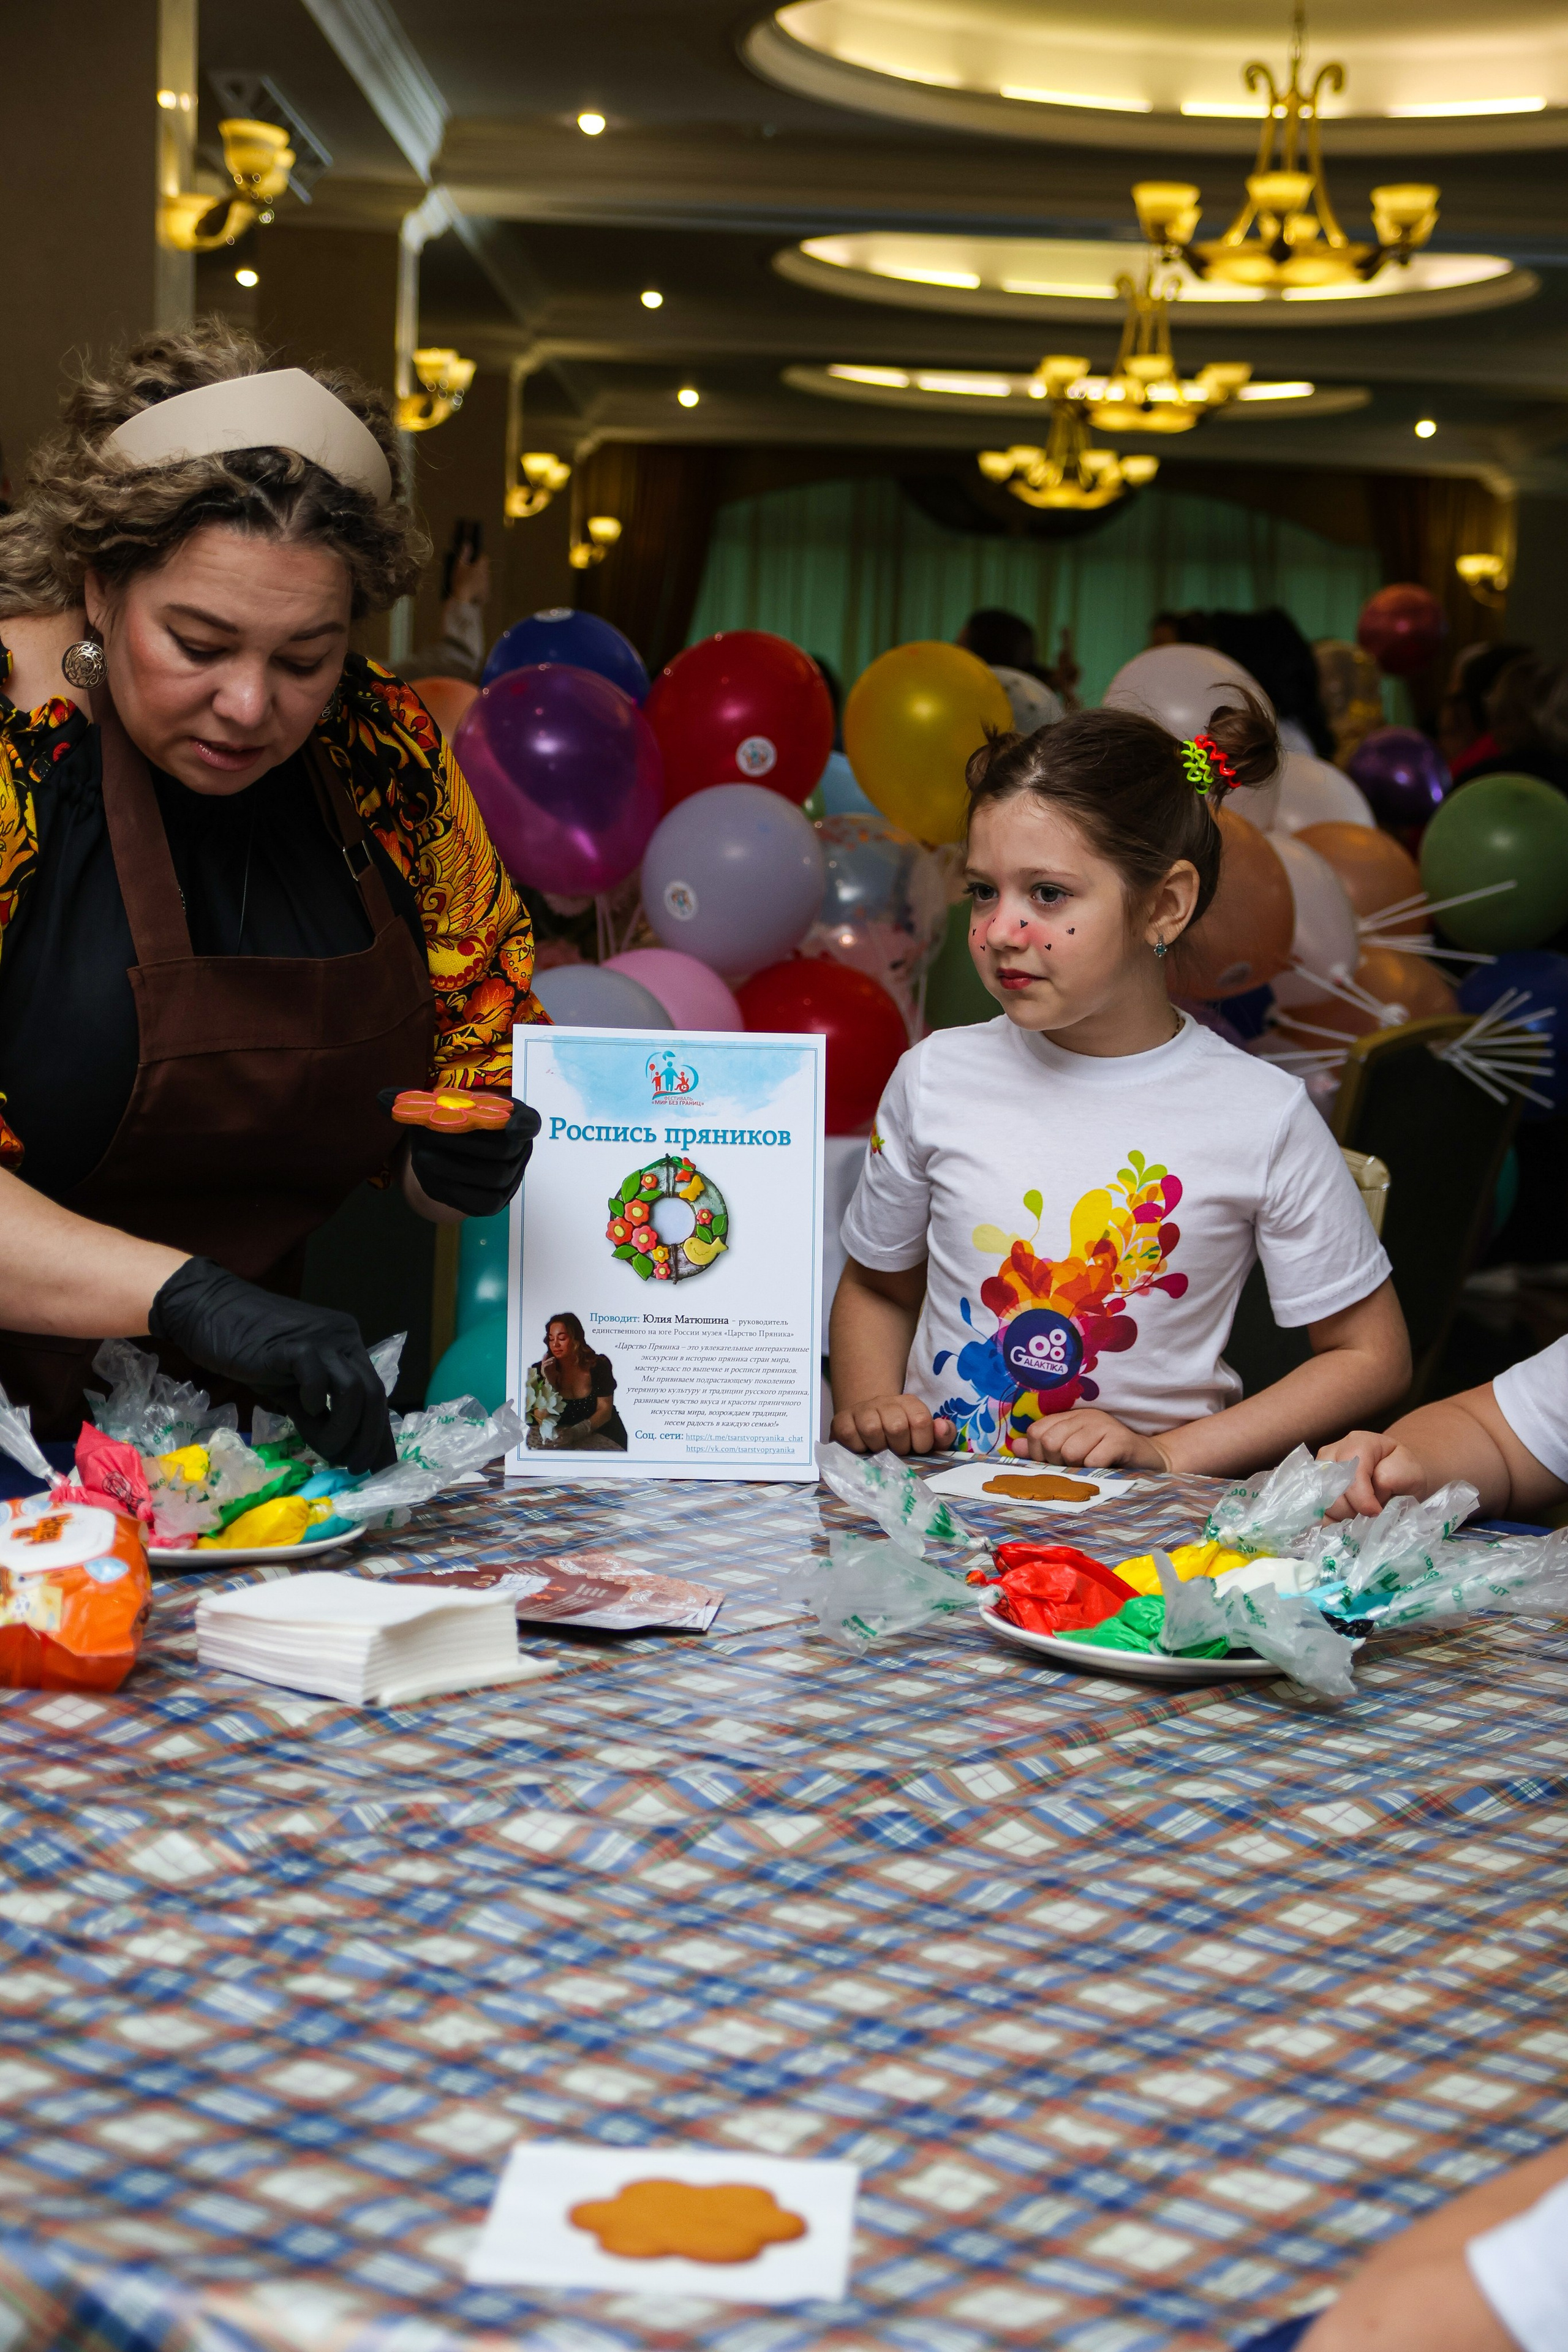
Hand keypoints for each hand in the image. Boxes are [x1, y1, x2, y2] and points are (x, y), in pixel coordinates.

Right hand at [148, 1258, 394, 1472]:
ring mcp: (321, 1338)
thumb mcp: (291, 1389)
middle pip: (374, 1394)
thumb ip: (317, 1416)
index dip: (380, 1435)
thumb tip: (340, 1454)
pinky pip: (318, 1376)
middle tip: (352, 1468)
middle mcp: (344, 1338)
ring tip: (323, 1446)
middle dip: (368, 1439)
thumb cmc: (249, 1350)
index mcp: (348, 1347)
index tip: (378, 1469)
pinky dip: (315, 1400)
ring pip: (354, 1389)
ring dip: (343, 1429)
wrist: (209, 1310)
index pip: (375, 1394)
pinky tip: (303, 1408)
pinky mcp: (292, 1344)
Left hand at [380, 1089, 539, 1218]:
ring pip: (491, 1177)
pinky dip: (454, 1189)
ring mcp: (510, 1180)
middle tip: (432, 1135)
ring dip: (456, 1167)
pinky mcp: (494, 1203)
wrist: (447, 1158)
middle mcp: (520, 1151)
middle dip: (467, 1143)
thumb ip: (416, 1101)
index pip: (529, 1122)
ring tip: (423, 1158)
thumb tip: (381, 1098)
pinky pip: (480, 1200)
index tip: (512, 1126)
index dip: (523, 1125)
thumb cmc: (448, 1124)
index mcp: (514, 1119)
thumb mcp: (437, 1107)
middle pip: (503, 1151)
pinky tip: (429, 1177)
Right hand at [449, 550, 489, 605]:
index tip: (472, 560)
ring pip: (484, 577)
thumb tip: (467, 543)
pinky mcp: (486, 592)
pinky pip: (484, 586)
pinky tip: (472, 589)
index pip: (484, 557)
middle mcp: (486, 574)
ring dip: (479, 577)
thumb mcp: (459, 566)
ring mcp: (487, 583)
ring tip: (469, 581)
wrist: (462, 599)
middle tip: (468, 571)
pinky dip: (479, 586)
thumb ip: (464, 554)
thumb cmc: (459, 581)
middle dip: (478, 567)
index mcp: (480, 566)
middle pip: (485, 567)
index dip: (479, 557)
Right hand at [830, 1394, 953, 1455]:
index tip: (916, 1449)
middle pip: (897, 1426)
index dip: (921, 1443)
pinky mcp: (841, 1420)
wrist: (867, 1425)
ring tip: (879, 1451)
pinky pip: (849, 1435)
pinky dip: (857, 1448)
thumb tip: (942, 1427)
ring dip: (878, 1448)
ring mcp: (862, 1409)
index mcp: (909, 1403)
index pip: (921, 1421)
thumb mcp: (925, 1437)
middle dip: (899, 1448)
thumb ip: (942, 1435)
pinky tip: (862, 1449)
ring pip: (872, 1429)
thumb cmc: (902, 1438)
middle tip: (896, 1452)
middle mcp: (885, 1401)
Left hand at [1017, 1408, 1171, 1471]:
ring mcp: (1104, 1426)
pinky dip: (1095, 1471)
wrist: (1152, 1462)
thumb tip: (1017, 1447)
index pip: (1037, 1431)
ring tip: (1091, 1469)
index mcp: (1072, 1417)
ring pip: (1070, 1451)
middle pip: (1050, 1441)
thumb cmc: (1109, 1461)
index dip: (1039, 1454)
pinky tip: (1105, 1470)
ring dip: (1077, 1468)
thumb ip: (1046, 1450)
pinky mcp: (1120, 1440)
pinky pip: (1093, 1460)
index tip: (1055, 1465)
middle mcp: (1086, 1417)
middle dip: (1057, 1462)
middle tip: (1075, 1469)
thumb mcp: (1075, 1454)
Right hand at [1318, 1430, 1430, 1518]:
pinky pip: (1315, 1510)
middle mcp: (1334, 1452)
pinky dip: (1329, 1521)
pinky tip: (1345, 1524)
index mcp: (1359, 1443)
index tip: (1376, 1513)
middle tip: (1369, 1516)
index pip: (1351, 1472)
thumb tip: (1367, 1501)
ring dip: (1341, 1516)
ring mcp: (1321, 1470)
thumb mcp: (1411, 1473)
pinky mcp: (1316, 1488)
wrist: (1399, 1477)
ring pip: (1321, 1500)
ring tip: (1360, 1517)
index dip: (1362, 1498)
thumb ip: (1390, 1479)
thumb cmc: (1405, 1473)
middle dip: (1351, 1509)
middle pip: (1331, 1487)